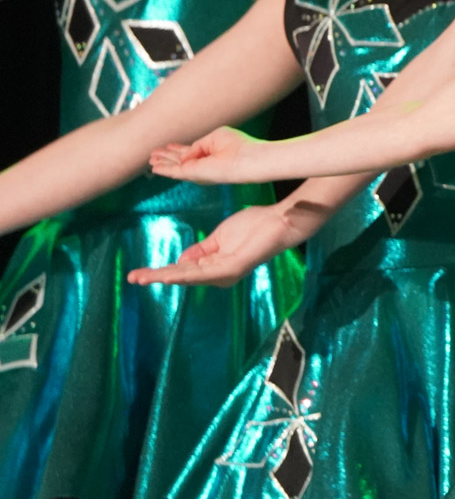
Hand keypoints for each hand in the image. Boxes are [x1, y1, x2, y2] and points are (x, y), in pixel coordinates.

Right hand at [126, 200, 307, 287]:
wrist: (277, 220)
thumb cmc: (253, 226)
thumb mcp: (219, 238)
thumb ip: (200, 250)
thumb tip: (180, 261)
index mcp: (215, 267)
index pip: (183, 270)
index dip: (161, 271)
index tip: (137, 274)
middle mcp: (219, 274)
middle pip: (183, 276)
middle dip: (157, 277)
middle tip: (133, 278)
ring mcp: (228, 272)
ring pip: (192, 277)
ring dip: (167, 276)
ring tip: (145, 278)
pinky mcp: (236, 266)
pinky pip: (208, 272)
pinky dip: (188, 273)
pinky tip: (171, 273)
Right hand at [149, 126, 260, 184]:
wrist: (248, 158)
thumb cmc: (239, 146)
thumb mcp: (215, 137)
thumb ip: (197, 145)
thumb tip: (185, 156)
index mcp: (210, 152)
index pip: (191, 151)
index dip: (178, 149)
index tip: (168, 145)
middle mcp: (203, 163)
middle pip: (181, 160)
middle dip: (167, 157)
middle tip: (153, 154)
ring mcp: (198, 170)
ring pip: (176, 167)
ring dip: (163, 163)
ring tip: (151, 159)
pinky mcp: (194, 174)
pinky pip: (176, 172)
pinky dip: (164, 169)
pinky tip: (155, 168)